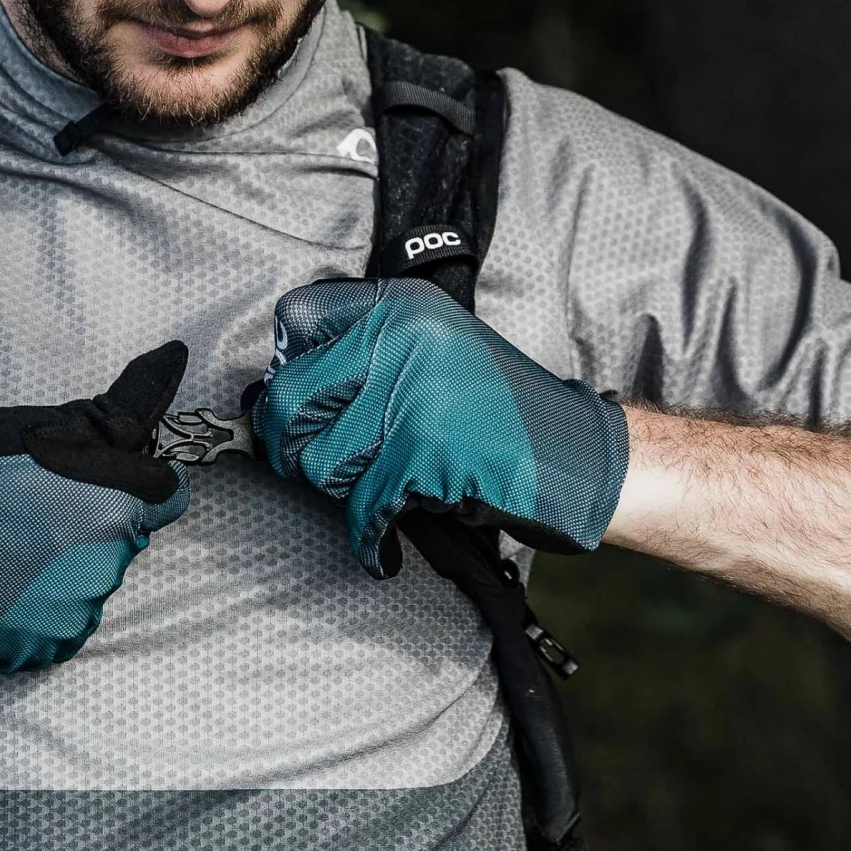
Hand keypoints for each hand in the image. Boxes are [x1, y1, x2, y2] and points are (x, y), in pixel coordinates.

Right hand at [0, 342, 189, 670]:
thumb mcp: (32, 424)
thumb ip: (112, 414)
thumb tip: (174, 358)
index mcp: (112, 496)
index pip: (167, 491)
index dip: (134, 480)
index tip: (95, 478)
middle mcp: (108, 557)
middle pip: (125, 534)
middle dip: (89, 520)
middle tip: (23, 509)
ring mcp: (79, 608)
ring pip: (92, 578)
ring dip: (61, 565)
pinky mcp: (48, 648)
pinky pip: (62, 619)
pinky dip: (36, 605)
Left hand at [254, 280, 627, 572]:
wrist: (577, 455)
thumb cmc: (499, 411)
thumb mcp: (435, 347)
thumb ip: (366, 351)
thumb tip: (273, 391)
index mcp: (400, 305)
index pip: (297, 318)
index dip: (287, 366)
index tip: (300, 398)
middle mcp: (401, 338)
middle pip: (288, 398)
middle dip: (293, 444)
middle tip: (318, 463)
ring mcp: (411, 395)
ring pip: (317, 460)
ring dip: (341, 490)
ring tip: (378, 489)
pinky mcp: (422, 452)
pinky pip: (361, 508)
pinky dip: (368, 536)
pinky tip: (381, 545)